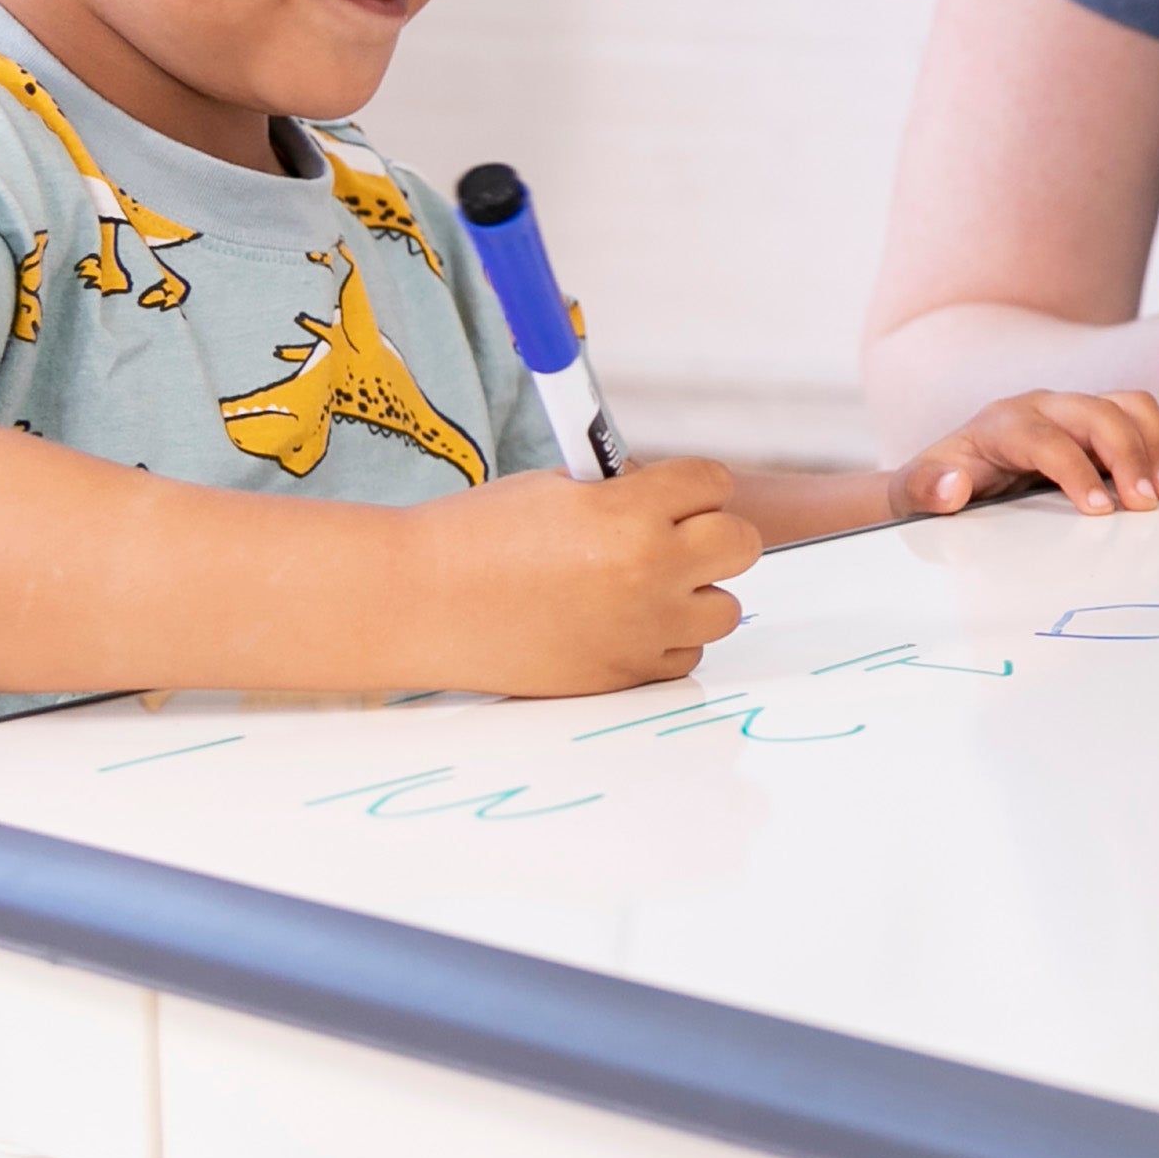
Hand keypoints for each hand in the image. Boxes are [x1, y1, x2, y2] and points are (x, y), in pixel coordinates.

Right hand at [408, 459, 761, 691]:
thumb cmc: (475, 536)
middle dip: (710, 533)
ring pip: (723, 608)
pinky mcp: (624, 675)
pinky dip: (666, 639)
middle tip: (673, 535)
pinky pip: (685, 655)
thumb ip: (624, 493)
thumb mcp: (556, 489)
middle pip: (741, 544)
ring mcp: (641, 630)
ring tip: (644, 585)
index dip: (691, 485)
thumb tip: (676, 500)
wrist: (417, 602)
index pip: (713, 482)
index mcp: (628, 512)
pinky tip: (622, 623)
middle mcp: (647, 571)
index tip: (672, 492)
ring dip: (694, 593)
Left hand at [895, 387, 1158, 518]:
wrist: (948, 474)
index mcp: (1001, 424)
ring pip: (1127, 406)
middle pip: (1096, 413)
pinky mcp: (1097, 424)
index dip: (1075, 471)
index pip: (1045, 439)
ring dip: (1156, 444)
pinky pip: (1142, 418)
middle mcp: (1042, 407)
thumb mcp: (915, 493)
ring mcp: (1073, 411)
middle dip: (1128, 455)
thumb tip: (951, 488)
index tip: (1099, 511)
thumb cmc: (938, 487)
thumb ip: (923, 489)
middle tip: (1147, 503)